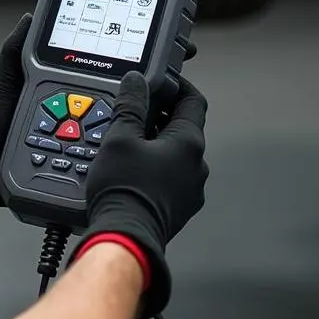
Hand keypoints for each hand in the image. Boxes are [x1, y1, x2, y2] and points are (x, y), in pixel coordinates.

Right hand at [74, 73, 208, 318]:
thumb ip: (131, 105)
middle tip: (134, 110)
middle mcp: (197, 166)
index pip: (194, 101)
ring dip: (156, 142)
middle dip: (160, 115)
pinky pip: (172, 176)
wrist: (126, 237)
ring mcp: (191, 189)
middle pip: (183, 127)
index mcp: (189, 143)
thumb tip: (137, 80)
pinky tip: (132, 168)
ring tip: (127, 141)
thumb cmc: (125, 189)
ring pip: (176, 153)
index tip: (160, 80)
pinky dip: (156, 165)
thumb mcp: (120, 137)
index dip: (177, 86)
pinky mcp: (180, 207)